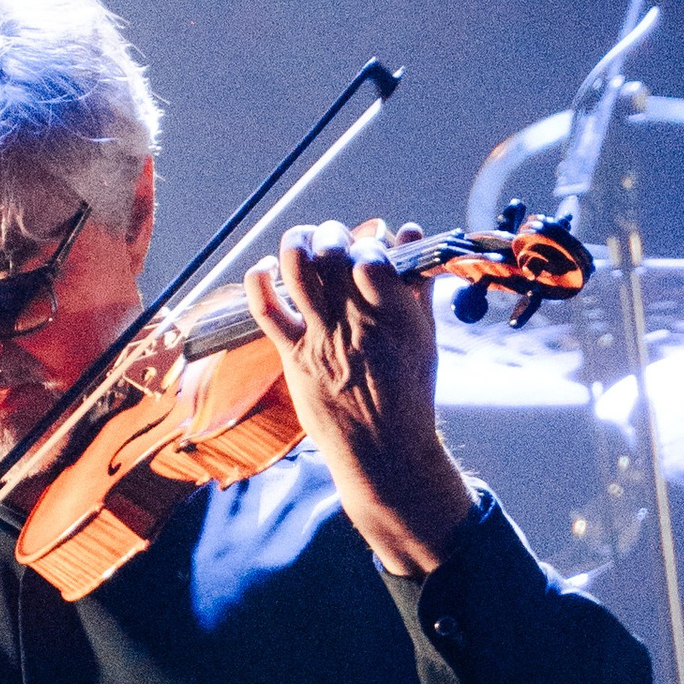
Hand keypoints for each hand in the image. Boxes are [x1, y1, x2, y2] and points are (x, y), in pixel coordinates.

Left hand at [240, 220, 475, 573]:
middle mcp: (355, 323)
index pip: (372, 257)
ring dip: (297, 244)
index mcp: (394, 317)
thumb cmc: (408, 394)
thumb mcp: (424, 337)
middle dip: (333, 236)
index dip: (369, 244)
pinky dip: (258, 280)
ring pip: (297, 270)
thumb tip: (410, 232)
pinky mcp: (294, 355)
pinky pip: (265, 308)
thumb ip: (416, 283)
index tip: (370, 251)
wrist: (384, 451)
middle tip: (335, 242)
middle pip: (332, 254)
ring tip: (303, 242)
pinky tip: (265, 269)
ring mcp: (321, 337)